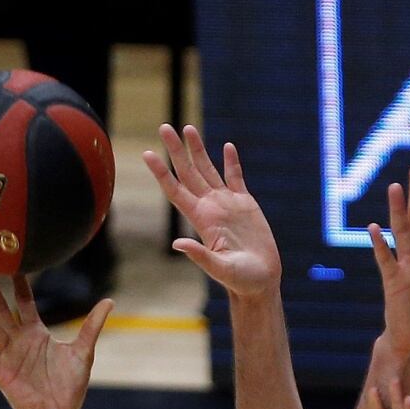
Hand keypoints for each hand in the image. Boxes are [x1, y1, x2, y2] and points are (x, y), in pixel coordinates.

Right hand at [0, 273, 112, 408]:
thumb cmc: (71, 386)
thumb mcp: (84, 352)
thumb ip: (92, 325)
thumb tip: (110, 301)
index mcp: (36, 334)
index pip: (24, 303)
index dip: (19, 284)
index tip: (12, 262)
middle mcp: (19, 341)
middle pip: (2, 308)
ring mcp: (9, 357)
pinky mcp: (3, 375)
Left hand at [144, 124, 281, 297]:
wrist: (261, 281)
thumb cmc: (240, 280)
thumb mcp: (220, 269)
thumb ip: (200, 256)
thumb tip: (178, 244)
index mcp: (201, 220)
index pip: (176, 191)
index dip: (161, 172)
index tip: (148, 154)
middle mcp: (210, 208)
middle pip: (188, 173)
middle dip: (176, 151)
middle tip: (164, 127)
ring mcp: (227, 204)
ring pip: (209, 170)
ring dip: (198, 149)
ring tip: (188, 128)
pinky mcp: (245, 204)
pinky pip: (236, 178)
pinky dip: (232, 162)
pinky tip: (227, 147)